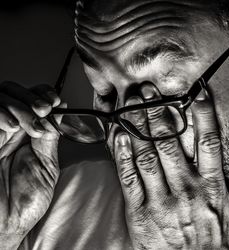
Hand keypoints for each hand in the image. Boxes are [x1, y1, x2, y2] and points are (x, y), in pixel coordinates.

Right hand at [0, 81, 62, 247]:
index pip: (32, 99)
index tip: (55, 101)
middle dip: (32, 97)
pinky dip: (1, 114)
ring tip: (32, 127)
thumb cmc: (26, 199)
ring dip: (21, 107)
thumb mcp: (46, 164)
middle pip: (14, 92)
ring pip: (1, 98)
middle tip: (44, 110)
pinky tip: (12, 127)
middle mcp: (9, 129)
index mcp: (28, 134)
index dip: (43, 94)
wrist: (5, 223)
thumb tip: (60, 111)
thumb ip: (50, 137)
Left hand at [114, 82, 228, 248]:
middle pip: (170, 143)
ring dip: (138, 127)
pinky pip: (129, 179)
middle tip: (150, 92)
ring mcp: (161, 200)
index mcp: (210, 187)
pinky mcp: (140, 211)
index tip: (196, 93)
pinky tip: (118, 136)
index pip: (208, 142)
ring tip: (131, 105)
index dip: (203, 115)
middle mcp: (186, 189)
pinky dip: (123, 156)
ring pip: (147, 155)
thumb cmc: (213, 240)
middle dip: (159, 113)